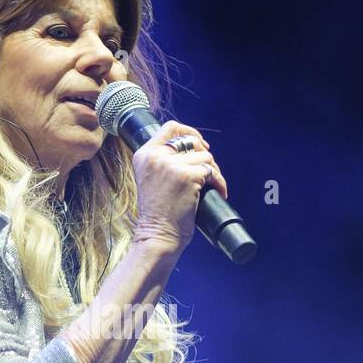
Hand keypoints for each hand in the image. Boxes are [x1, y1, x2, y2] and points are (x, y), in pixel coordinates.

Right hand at [131, 121, 227, 258]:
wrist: (157, 235)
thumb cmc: (158, 213)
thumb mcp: (151, 179)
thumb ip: (163, 161)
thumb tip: (193, 146)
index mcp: (143, 155)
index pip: (170, 128)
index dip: (189, 131)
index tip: (199, 144)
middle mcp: (155, 156)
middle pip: (191, 141)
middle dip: (204, 154)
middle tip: (208, 170)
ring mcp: (171, 165)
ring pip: (205, 156)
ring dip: (213, 171)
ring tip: (211, 186)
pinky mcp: (187, 176)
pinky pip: (212, 172)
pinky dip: (219, 182)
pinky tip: (218, 192)